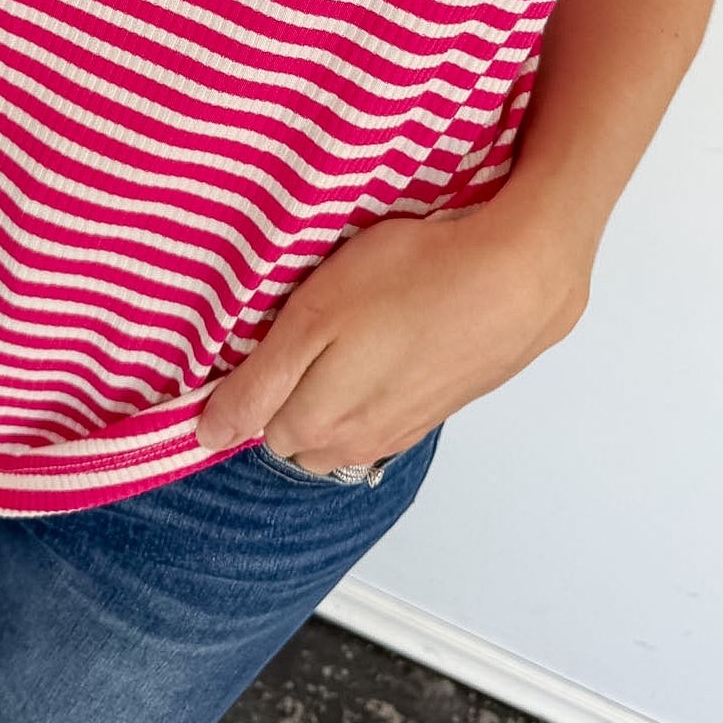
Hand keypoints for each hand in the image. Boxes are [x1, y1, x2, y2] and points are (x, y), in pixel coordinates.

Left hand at [194, 194, 590, 471]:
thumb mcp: (313, 316)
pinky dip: (374, 384)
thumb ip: (258, 381)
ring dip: (332, 389)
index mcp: (316, 426)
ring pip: (339, 427)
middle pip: (294, 432)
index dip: (250, 376)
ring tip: (347, 330)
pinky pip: (382, 412)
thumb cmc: (409, 280)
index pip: (250, 423)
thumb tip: (207, 432)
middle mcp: (355, 444)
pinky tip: (388, 339)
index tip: (263, 331)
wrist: (514, 279)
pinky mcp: (435, 409)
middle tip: (304, 325)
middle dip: (287, 390)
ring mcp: (400, 430)